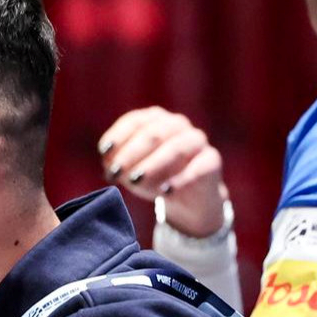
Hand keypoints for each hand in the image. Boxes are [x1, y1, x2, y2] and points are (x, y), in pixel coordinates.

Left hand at [98, 106, 228, 237]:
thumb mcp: (129, 170)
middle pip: (153, 134)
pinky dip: (180, 180)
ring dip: (153, 165)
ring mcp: (197, 140)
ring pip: (176, 148)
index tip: (104, 154)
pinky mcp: (211, 160)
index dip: (117, 137)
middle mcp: (177, 124)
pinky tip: (166, 191)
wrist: (185, 197)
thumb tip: (110, 162)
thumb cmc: (151, 177)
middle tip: (116, 173)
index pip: (134, 121)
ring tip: (136, 181)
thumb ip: (117, 163)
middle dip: (131, 154)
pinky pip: (198, 167)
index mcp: (154, 119)